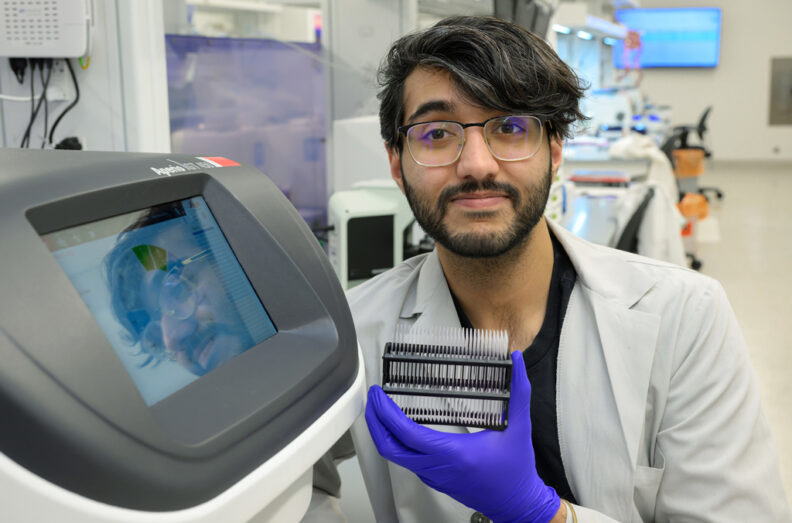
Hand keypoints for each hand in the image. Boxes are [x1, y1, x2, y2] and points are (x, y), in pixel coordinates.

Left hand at [365, 350, 559, 522]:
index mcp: (454, 454)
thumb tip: (517, 361)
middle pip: (390, 448)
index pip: (407, 435)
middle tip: (373, 399)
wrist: (517, 504)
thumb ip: (519, 392)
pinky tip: (400, 427)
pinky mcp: (435, 479)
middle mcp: (438, 467)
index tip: (379, 395)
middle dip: (375, 422)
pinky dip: (396, 442)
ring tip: (382, 408)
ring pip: (395, 456)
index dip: (387, 414)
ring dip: (383, 432)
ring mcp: (434, 476)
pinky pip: (406, 460)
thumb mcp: (520, 428)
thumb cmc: (516, 470)